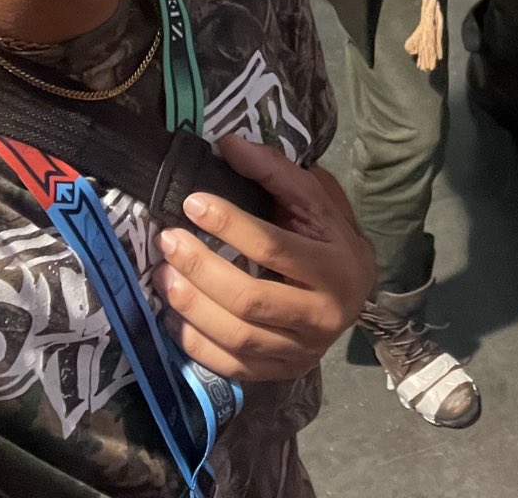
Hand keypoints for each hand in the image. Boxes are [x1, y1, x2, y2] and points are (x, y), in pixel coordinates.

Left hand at [153, 134, 375, 380]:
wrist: (354, 291)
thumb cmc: (330, 237)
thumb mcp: (316, 199)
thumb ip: (276, 172)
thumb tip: (227, 145)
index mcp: (338, 268)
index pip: (274, 248)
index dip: (229, 225)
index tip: (192, 204)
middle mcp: (325, 316)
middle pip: (250, 298)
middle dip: (201, 268)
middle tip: (168, 240)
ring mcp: (302, 351)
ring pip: (236, 336)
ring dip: (190, 305)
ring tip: (163, 274)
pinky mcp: (280, 372)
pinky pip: (228, 364)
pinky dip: (194, 340)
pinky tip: (172, 313)